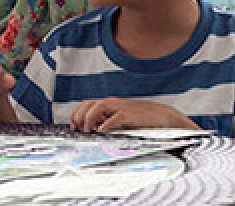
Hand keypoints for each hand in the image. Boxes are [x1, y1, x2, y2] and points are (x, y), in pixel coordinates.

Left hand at [70, 98, 199, 132]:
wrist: (162, 116)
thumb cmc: (140, 119)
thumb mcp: (120, 119)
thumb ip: (106, 121)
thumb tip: (91, 129)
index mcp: (109, 104)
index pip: (87, 104)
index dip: (77, 114)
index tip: (73, 126)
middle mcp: (112, 103)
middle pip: (89, 104)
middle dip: (79, 116)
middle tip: (77, 130)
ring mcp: (120, 107)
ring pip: (98, 107)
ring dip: (89, 119)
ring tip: (87, 131)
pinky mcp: (129, 114)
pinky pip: (115, 117)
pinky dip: (106, 124)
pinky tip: (102, 131)